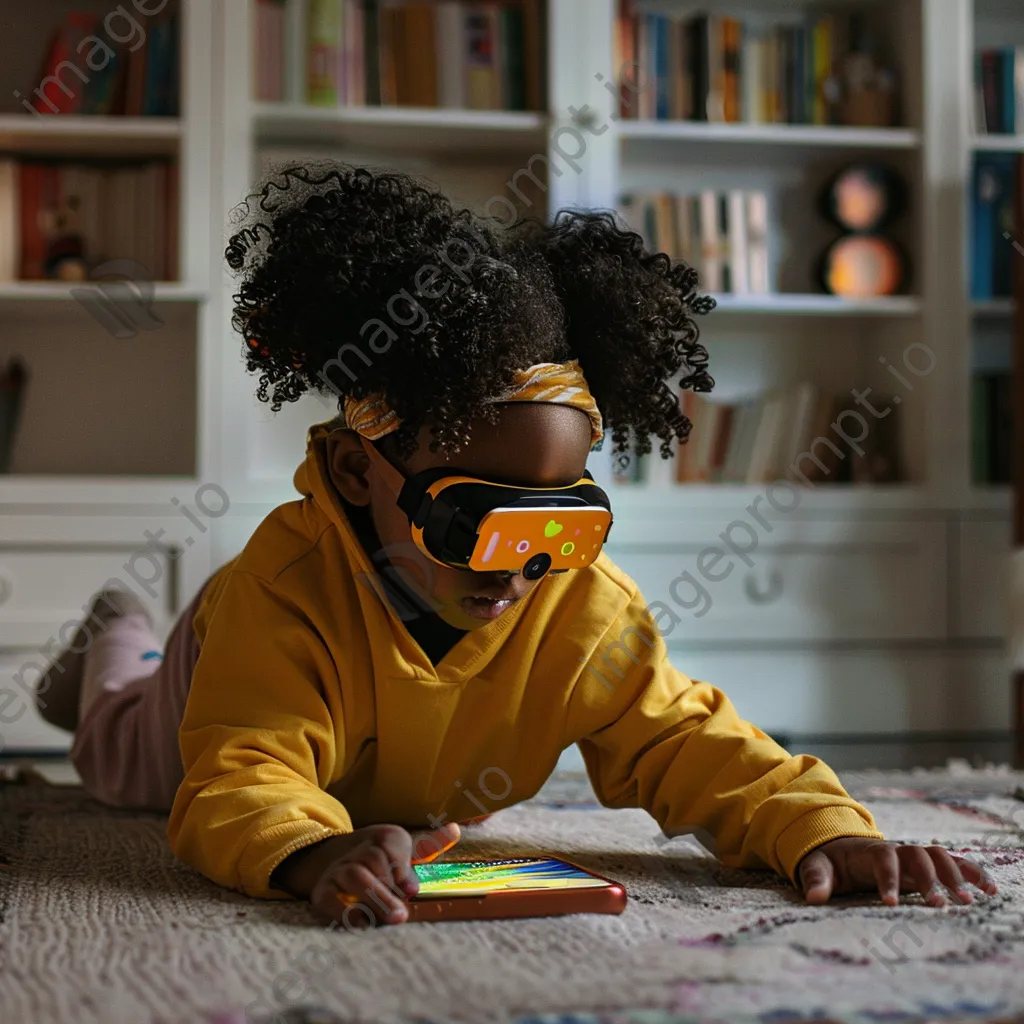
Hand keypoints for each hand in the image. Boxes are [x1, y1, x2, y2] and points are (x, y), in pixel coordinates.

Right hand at [272, 822, 460, 925]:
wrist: (332, 860)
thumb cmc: (381, 861)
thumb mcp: (403, 849)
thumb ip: (429, 844)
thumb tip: (455, 829)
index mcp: (382, 837)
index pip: (391, 844)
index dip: (401, 867)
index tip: (411, 889)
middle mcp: (359, 850)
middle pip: (374, 861)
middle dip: (388, 889)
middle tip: (402, 915)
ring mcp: (340, 870)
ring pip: (355, 876)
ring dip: (373, 898)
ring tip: (389, 919)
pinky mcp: (324, 891)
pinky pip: (330, 898)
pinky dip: (343, 910)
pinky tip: (360, 922)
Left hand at [798, 837, 998, 905]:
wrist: (840, 847)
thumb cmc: (830, 861)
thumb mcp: (817, 866)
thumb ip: (815, 879)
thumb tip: (813, 897)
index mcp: (869, 851)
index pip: (882, 859)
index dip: (887, 879)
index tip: (890, 903)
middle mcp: (896, 849)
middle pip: (917, 856)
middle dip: (928, 878)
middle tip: (938, 905)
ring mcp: (913, 855)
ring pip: (939, 856)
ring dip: (955, 875)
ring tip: (967, 901)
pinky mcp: (926, 864)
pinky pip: (953, 863)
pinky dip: (972, 872)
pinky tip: (990, 891)